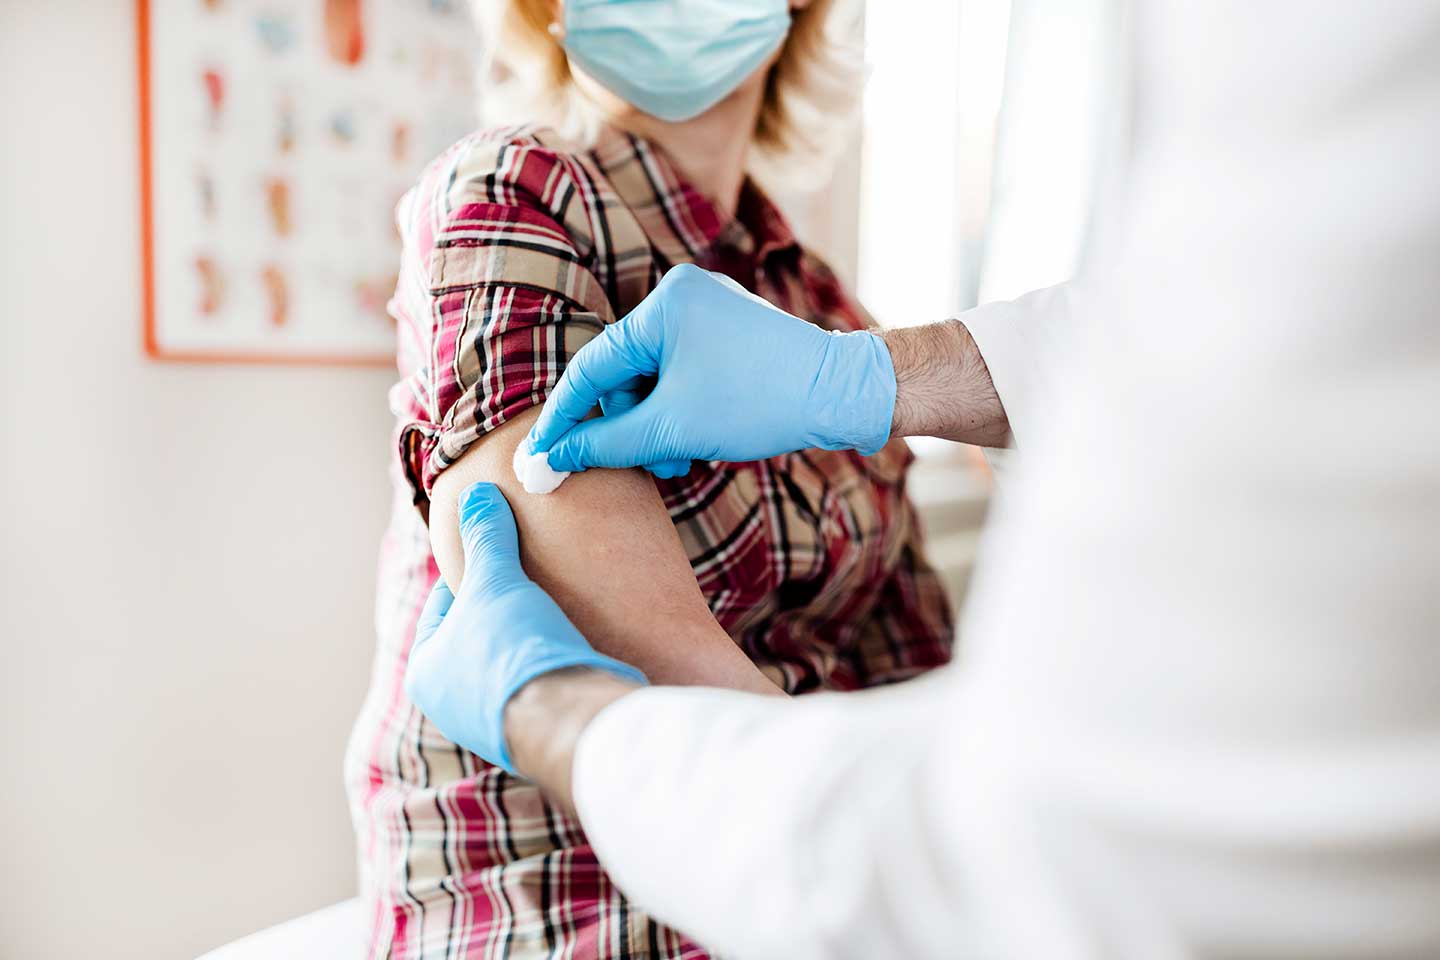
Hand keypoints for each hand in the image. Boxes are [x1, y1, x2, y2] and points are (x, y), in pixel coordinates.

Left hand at [405, 482, 646, 772]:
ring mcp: (494, 723)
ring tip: (555, 602)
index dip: (473, 571)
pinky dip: (550, 660)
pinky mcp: (535, 731)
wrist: (568, 717)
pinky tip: (572, 638)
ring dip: (529, 635)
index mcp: (424, 672)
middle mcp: (451, 704)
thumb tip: (475, 493)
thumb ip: (485, 537)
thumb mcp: (495, 580)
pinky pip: (538, 683)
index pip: (443, 603)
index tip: (500, 551)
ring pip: (509, 660)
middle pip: (478, 633)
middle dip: (503, 605)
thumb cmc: (514, 648)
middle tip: (530, 572)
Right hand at [528, 263, 897, 476]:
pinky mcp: (731, 333)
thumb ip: (605, 443)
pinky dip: (683, 410)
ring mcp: (709, 312)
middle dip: (633, 425)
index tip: (539, 457)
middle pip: (626, 375)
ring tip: (685, 456)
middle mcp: (683, 296)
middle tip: (650, 463)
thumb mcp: (673, 428)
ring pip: (656, 380)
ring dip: (660, 424)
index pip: (593, 368)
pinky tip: (701, 439)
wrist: (844, 394)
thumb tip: (550, 460)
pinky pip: (684, 373)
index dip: (564, 418)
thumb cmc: (762, 402)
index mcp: (663, 305)